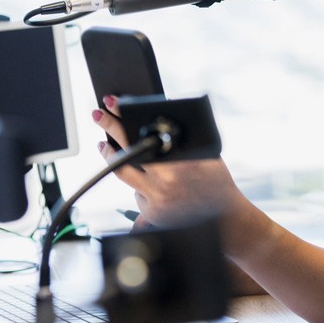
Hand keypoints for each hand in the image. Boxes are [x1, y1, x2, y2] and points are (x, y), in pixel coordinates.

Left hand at [92, 96, 248, 235]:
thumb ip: (181, 144)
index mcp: (178, 162)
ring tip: (107, 146)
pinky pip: (138, 196)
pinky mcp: (154, 216)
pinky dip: (142, 188)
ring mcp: (157, 200)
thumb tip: (159, 124)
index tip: (111, 103)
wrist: (226, 218)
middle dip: (109, 131)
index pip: (141, 135)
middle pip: (124, 155)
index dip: (122, 119)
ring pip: (125, 174)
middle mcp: (165, 181)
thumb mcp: (204, 155)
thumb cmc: (216, 181)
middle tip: (97, 115)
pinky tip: (152, 186)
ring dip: (114, 159)